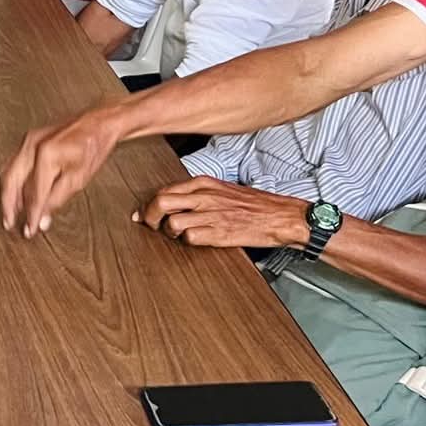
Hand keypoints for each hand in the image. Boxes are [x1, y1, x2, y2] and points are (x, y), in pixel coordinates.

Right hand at [0, 108, 121, 238]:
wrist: (97, 124)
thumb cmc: (92, 147)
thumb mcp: (78, 179)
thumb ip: (57, 200)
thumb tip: (42, 219)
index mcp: (46, 155)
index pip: (33, 193)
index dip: (31, 215)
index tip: (30, 229)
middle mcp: (32, 145)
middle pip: (11, 181)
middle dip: (8, 205)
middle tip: (9, 224)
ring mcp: (28, 140)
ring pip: (8, 171)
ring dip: (8, 194)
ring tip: (10, 212)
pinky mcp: (29, 140)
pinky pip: (13, 163)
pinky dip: (12, 181)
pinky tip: (16, 193)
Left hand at [135, 177, 312, 249]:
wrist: (281, 215)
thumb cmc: (255, 204)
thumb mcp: (223, 189)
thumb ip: (198, 193)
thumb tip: (173, 202)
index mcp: (205, 183)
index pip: (164, 190)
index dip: (149, 204)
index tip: (144, 214)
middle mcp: (205, 197)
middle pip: (161, 202)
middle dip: (150, 217)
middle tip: (152, 226)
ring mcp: (212, 215)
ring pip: (172, 222)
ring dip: (170, 233)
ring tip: (178, 235)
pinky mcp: (220, 233)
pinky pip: (191, 238)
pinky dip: (188, 242)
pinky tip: (196, 240)